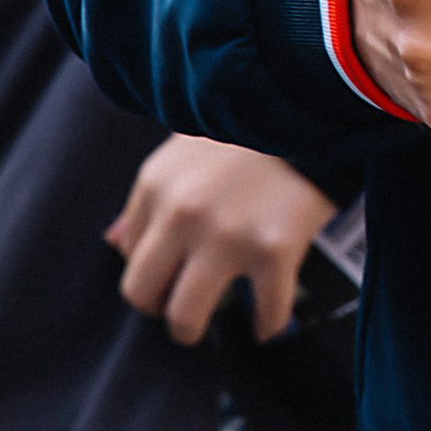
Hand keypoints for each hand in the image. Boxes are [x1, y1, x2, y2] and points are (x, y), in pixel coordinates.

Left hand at [109, 138, 339, 343]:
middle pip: (142, 293)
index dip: (151, 267)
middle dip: (160, 308)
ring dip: (195, 329)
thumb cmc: (253, 124)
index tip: (173, 271)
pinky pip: (265, 312)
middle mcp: (182, 213)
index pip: (128, 253)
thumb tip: (113, 241)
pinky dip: (268, 323)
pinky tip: (269, 322)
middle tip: (182, 308)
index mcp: (156, 184)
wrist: (317, 101)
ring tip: (212, 323)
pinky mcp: (274, 250)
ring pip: (185, 316)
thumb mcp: (188, 144)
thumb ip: (152, 194)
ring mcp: (227, 235)